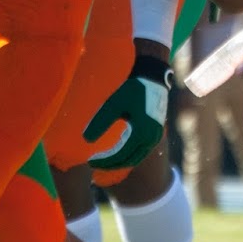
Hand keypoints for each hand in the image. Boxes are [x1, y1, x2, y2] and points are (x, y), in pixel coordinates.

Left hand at [84, 50, 172, 169]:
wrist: (153, 77)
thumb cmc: (132, 89)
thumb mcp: (114, 104)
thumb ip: (100, 122)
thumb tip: (86, 140)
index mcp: (142, 133)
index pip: (120, 155)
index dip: (104, 160)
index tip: (90, 161)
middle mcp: (151, 138)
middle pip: (129, 160)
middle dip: (111, 164)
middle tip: (94, 164)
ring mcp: (156, 136)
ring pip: (136, 157)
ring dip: (120, 161)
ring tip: (104, 160)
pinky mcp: (156, 132)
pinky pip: (141, 150)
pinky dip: (128, 154)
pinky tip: (116, 150)